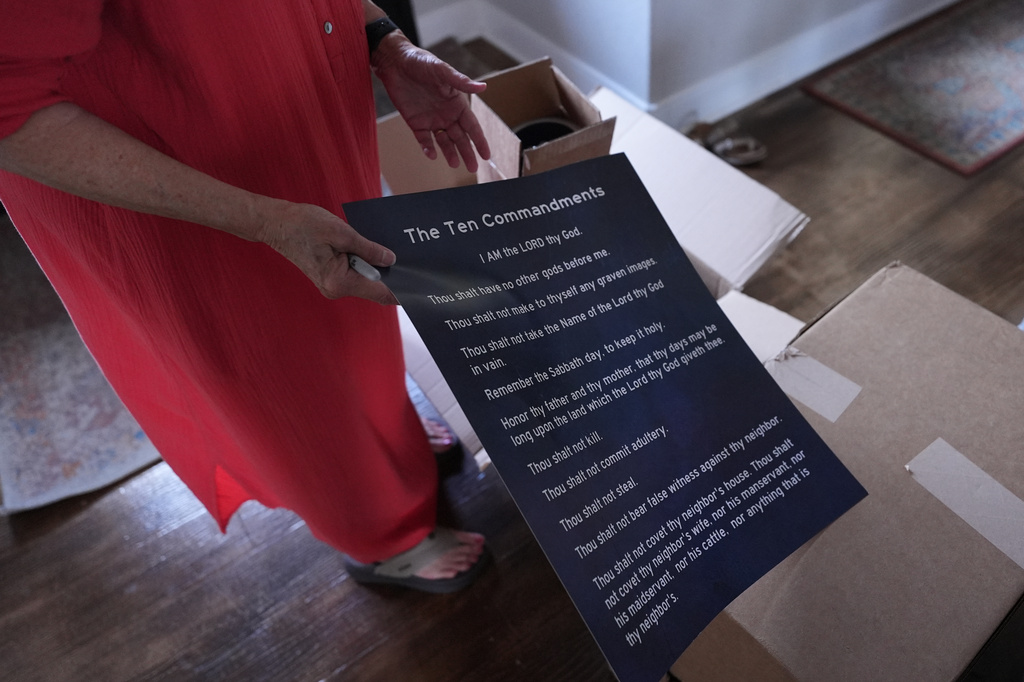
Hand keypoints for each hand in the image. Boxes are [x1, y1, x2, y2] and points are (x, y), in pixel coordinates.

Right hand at [255, 199, 397, 303]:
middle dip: (391, 274)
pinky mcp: (331, 276)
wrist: (275, 223)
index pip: (379, 292)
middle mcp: (336, 288)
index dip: (401, 290)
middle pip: (374, 287)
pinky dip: (365, 263)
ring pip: (366, 279)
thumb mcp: (341, 232)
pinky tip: (372, 249)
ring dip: (377, 266)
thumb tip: (390, 260)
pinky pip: (356, 273)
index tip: (419, 286)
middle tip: (409, 259)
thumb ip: (368, 249)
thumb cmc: (303, 224)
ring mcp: (332, 284)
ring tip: (391, 250)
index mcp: (338, 281)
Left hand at [372, 34, 490, 171]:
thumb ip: (461, 82)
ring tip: (455, 164)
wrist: (395, 62)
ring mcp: (431, 119)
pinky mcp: (415, 122)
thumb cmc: (421, 62)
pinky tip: (432, 155)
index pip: (471, 125)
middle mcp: (446, 114)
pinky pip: (424, 139)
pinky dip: (428, 148)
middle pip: (460, 137)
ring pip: (444, 141)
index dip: (479, 140)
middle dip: (467, 152)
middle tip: (473, 168)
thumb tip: (483, 87)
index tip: (486, 155)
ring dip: (450, 153)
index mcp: (457, 103)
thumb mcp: (442, 71)